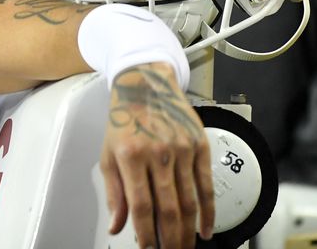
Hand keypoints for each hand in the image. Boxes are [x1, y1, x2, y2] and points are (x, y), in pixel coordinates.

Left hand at [100, 62, 214, 248]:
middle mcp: (157, 153)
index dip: (146, 233)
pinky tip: (204, 229)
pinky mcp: (199, 146)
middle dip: (171, 238)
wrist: (145, 85)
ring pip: (189, 201)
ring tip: (186, 247)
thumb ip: (114, 193)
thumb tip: (117, 226)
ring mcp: (181, 149)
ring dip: (188, 231)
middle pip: (168, 208)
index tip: (148, 248)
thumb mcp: (108, 153)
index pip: (140, 205)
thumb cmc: (123, 121)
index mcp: (129, 155)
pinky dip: (208, 212)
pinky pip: (206, 186)